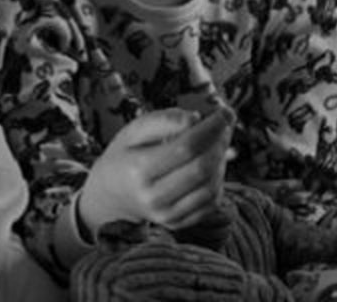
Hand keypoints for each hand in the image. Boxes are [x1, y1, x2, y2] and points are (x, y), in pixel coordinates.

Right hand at [78, 107, 235, 236]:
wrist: (111, 195)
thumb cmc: (125, 155)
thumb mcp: (134, 130)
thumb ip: (162, 120)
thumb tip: (194, 119)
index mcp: (139, 170)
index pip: (186, 147)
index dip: (211, 128)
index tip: (225, 111)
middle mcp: (153, 197)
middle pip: (202, 168)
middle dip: (220, 142)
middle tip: (225, 124)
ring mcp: (166, 215)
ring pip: (210, 186)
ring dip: (221, 161)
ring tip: (218, 142)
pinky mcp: (178, 223)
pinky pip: (211, 202)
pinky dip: (218, 179)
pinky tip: (211, 163)